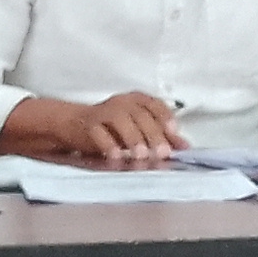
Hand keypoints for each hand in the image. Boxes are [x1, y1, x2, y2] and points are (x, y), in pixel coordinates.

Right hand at [65, 91, 188, 164]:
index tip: (173, 132)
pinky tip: (117, 156)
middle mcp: (121, 103)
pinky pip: (99, 132)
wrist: (73, 123)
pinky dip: (108, 144)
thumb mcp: (138, 129)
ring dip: (133, 138)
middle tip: (162, 152)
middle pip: (140, 114)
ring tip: (141, 155)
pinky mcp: (88, 125)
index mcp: (136, 100)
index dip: (165, 117)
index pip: (154, 104)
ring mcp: (103, 112)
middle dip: (152, 134)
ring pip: (120, 119)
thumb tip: (184, 146)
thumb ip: (161, 136)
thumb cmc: (111, 127)